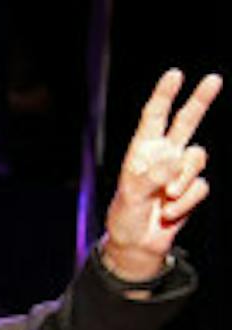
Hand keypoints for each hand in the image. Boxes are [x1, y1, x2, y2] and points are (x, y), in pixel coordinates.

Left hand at [103, 68, 218, 278]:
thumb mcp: (130, 196)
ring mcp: (180, 171)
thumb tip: (172, 161)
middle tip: (214, 79)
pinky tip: (169, 213)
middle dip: (200, 100)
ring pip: (197, 158)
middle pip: (186, 122)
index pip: (154, 118)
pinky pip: (199, 187)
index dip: (164, 95)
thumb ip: (150, 177)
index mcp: (143, 151)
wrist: (137, 243)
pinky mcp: (193, 188)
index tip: (174, 74)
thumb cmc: (127, 216)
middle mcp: (164, 155)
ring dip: (183, 180)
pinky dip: (185, 203)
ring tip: (167, 198)